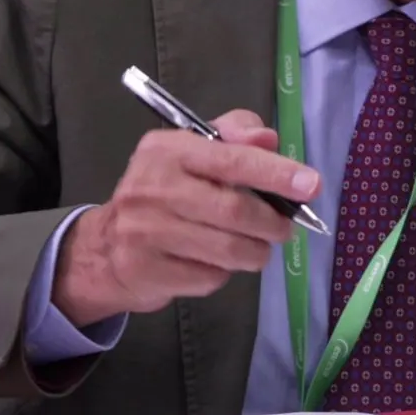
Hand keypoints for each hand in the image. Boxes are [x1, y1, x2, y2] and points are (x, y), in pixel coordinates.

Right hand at [52, 110, 320, 326]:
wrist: (104, 248)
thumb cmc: (163, 192)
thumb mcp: (193, 152)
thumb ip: (234, 137)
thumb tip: (268, 138)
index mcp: (168, 150)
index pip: (231, 160)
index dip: (276, 173)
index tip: (311, 185)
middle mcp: (152, 188)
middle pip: (234, 211)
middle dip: (272, 224)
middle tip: (284, 229)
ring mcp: (144, 232)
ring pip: (227, 250)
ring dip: (256, 253)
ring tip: (258, 249)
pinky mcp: (145, 271)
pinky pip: (208, 277)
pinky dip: (224, 274)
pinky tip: (217, 263)